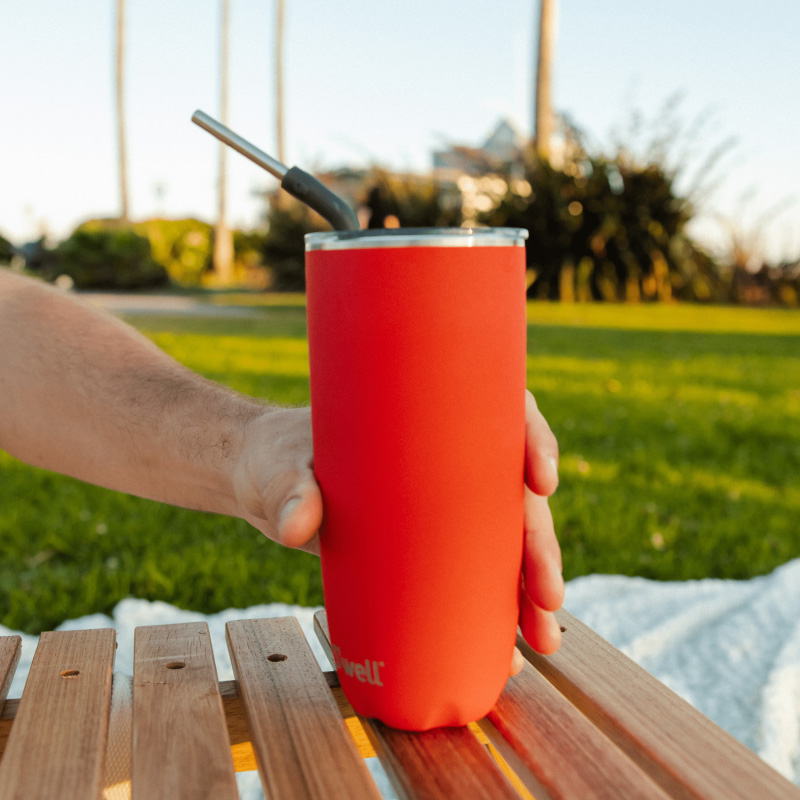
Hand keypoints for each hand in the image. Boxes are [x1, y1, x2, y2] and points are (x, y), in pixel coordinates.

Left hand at [231, 394, 564, 673]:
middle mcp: (446, 460)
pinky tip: (511, 650)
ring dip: (532, 589)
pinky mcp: (424, 545)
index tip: (540, 480)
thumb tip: (299, 527)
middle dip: (539, 545)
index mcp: (427, 417)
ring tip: (541, 638)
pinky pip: (473, 573)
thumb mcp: (281, 468)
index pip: (499, 413)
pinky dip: (496, 610)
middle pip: (513, 494)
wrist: (262, 478)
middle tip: (545, 594)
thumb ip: (289, 491)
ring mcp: (438, 507)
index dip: (534, 440)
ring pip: (505, 541)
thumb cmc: (277, 457)